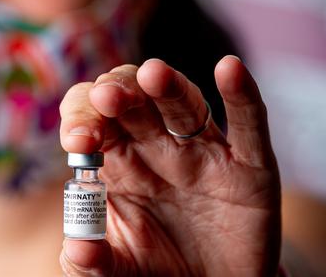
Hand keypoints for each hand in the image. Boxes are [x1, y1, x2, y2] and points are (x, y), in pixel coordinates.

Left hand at [58, 56, 280, 275]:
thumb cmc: (158, 273)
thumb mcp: (118, 271)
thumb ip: (93, 262)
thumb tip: (76, 249)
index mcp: (120, 164)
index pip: (97, 124)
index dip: (84, 121)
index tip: (78, 141)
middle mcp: (159, 149)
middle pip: (135, 102)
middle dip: (118, 94)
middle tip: (105, 98)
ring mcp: (204, 154)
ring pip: (184, 106)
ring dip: (169, 86)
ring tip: (152, 75)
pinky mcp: (249, 169)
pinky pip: (248, 125)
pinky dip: (242, 96)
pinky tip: (229, 69)